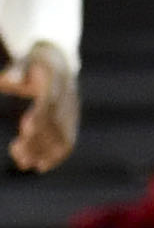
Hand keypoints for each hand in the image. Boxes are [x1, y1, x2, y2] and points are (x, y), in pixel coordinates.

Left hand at [3, 45, 71, 170]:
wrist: (60, 62)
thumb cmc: (36, 63)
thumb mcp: (26, 61)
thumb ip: (17, 70)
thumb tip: (8, 80)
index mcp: (57, 82)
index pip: (51, 101)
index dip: (41, 115)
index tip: (27, 128)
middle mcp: (68, 98)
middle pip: (55, 123)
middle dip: (36, 140)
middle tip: (15, 150)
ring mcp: (72, 111)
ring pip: (63, 136)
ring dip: (44, 152)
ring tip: (23, 162)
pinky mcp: (72, 121)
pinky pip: (69, 141)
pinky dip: (57, 156)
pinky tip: (41, 166)